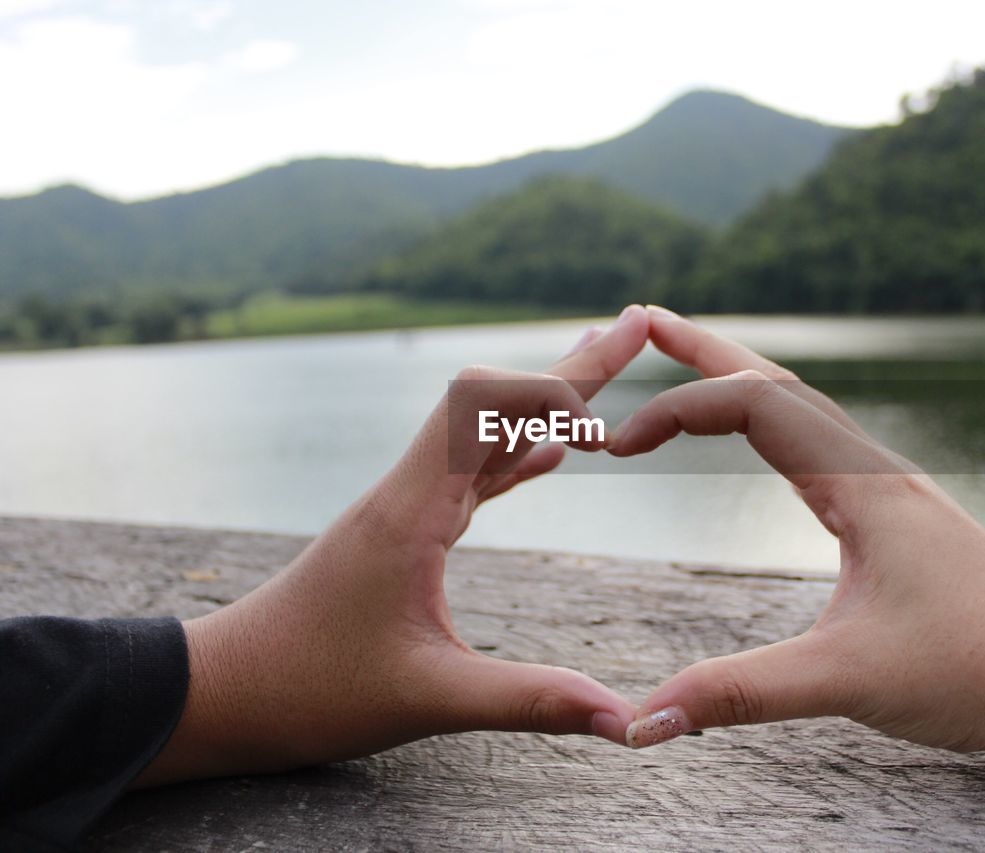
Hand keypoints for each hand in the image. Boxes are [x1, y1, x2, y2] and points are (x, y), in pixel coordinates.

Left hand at [138, 305, 649, 783]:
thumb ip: (530, 702)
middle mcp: (409, 490)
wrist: (223, 692)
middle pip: (494, 399)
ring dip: (546, 403)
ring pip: (486, 431)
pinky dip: (517, 453)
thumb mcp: (428, 702)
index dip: (549, 394)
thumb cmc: (309, 691)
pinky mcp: (405, 530)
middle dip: (569, 366)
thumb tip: (625, 720)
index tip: (605, 437)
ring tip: (605, 375)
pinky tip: (551, 456)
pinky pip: (472, 472)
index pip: (480, 402)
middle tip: (634, 325)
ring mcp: (406, 506)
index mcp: (411, 509)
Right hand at [610, 307, 984, 848]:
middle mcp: (874, 469)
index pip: (755, 405)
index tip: (620, 443)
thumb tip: (643, 721)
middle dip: (705, 350)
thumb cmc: (981, 669)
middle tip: (642, 320)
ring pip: (801, 408)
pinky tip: (760, 439)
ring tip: (686, 359)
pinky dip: (769, 422)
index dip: (680, 408)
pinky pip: (817, 445)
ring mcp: (887, 489)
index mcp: (862, 484)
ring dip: (738, 378)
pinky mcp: (894, 517)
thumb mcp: (847, 681)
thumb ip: (740, 693)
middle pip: (776, 382)